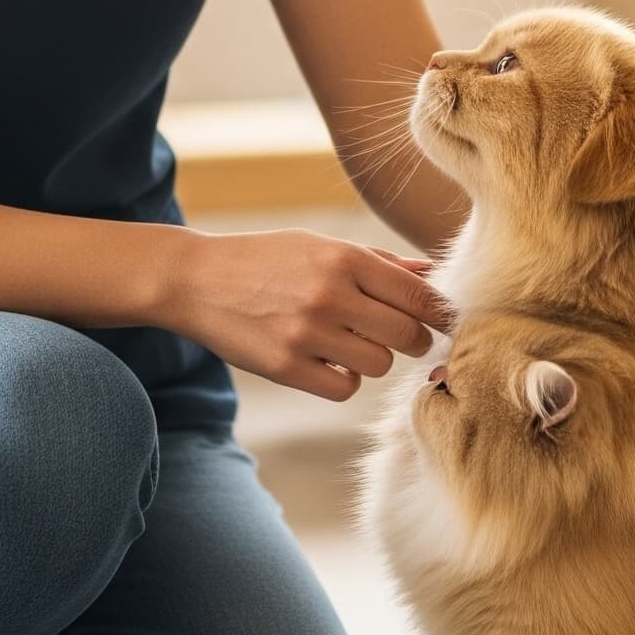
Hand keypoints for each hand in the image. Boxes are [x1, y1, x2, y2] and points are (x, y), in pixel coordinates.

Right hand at [168, 227, 455, 401]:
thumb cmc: (265, 259)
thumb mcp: (316, 246)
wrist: (196, 280)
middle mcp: (329, 294)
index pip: (419, 295)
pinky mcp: (286, 367)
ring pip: (380, 365)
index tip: (438, 321)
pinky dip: (342, 379)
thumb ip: (376, 262)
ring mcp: (307, 333)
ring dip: (373, 358)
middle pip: (408, 335)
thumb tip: (430, 275)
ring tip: (347, 342)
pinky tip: (324, 360)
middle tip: (398, 336)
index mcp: (342, 257)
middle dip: (412, 340)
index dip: (438, 313)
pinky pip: (345, 388)